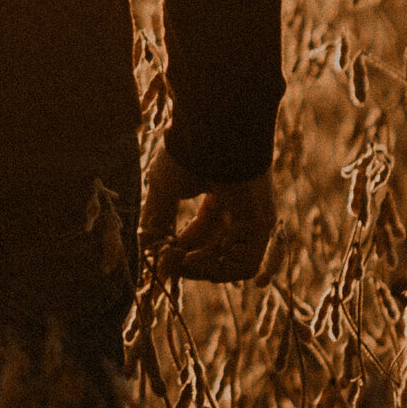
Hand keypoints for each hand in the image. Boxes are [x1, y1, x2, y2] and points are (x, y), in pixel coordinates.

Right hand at [141, 147, 273, 283]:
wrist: (209, 136)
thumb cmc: (186, 155)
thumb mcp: (163, 188)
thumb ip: (157, 219)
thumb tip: (146, 247)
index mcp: (218, 191)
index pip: (203, 229)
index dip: (181, 246)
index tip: (159, 258)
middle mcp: (239, 207)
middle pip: (216, 247)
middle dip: (187, 261)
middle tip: (162, 265)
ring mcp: (252, 218)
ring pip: (230, 261)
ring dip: (199, 269)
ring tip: (174, 262)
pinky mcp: (260, 227)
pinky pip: (244, 265)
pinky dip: (218, 271)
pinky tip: (192, 262)